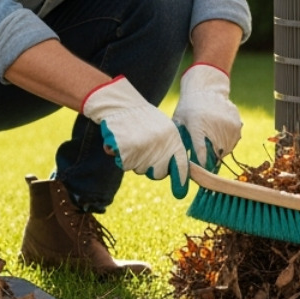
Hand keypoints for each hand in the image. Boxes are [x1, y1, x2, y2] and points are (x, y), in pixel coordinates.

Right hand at [82, 77, 189, 197]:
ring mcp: (144, 149)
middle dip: (150, 168)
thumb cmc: (142, 118)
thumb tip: (178, 173)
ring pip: (139, 169)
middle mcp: (160, 145)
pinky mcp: (127, 152)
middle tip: (143, 151)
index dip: (180, 180)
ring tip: (131, 140)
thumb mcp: (163, 128)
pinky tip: (120, 142)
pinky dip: (120, 157)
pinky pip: (124, 164)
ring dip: (133, 160)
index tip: (180, 193)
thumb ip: (169, 148)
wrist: (120, 105)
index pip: (180, 164)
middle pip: (157, 174)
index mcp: (172, 138)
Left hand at [171, 63, 242, 170]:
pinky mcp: (238, 125)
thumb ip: (179, 143)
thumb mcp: (179, 123)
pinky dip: (226, 144)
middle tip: (202, 159)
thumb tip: (175, 166)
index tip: (198, 173)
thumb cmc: (188, 109)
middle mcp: (215, 126)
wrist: (206, 90)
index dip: (200, 166)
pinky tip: (218, 134)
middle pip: (214, 155)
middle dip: (208, 160)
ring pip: (225, 151)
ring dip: (218, 152)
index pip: (201, 153)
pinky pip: (233, 143)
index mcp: (198, 126)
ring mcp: (228, 125)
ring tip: (210, 142)